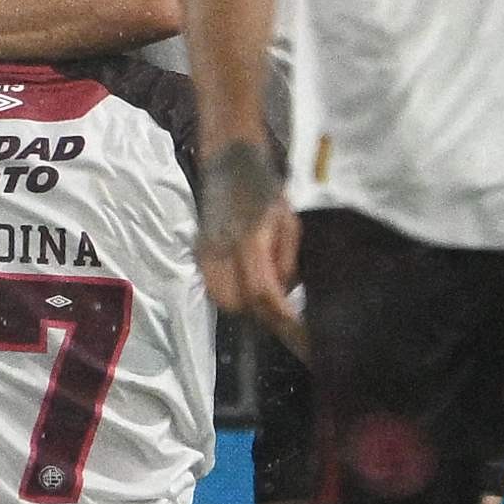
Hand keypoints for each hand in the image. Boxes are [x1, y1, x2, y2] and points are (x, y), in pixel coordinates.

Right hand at [195, 138, 298, 330]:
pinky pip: (214, 287)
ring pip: (222, 300)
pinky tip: (248, 286)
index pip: (265, 293)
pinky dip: (232, 295)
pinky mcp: (199, 252)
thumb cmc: (265, 188)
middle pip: (238, 304)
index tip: (305, 341)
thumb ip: (286, 260)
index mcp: (250, 240)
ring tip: (268, 301)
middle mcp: (222, 249)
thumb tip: (286, 293)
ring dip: (246, 308)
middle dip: (263, 317)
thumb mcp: (289, 221)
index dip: (285, 322)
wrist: (228, 161)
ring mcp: (206, 251)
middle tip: (287, 318)